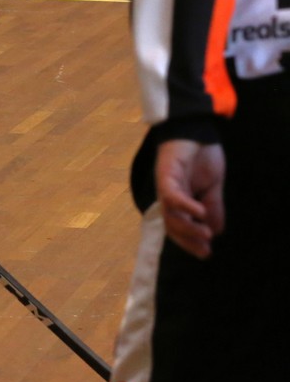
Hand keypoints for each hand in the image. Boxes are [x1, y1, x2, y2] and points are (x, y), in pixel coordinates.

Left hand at [154, 138, 225, 258]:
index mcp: (179, 199)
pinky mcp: (167, 173)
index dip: (189, 241)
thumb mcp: (212, 185)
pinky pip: (171, 194)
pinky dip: (185, 206)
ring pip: (169, 213)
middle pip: (171, 224)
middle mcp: (168, 194)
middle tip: (205, 250)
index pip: (178, 226)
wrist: (196, 128)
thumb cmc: (202, 154)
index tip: (206, 253)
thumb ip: (212, 206)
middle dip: (187, 240)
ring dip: (187, 227)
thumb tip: (216, 230)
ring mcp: (166, 184)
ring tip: (206, 235)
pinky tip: (199, 212)